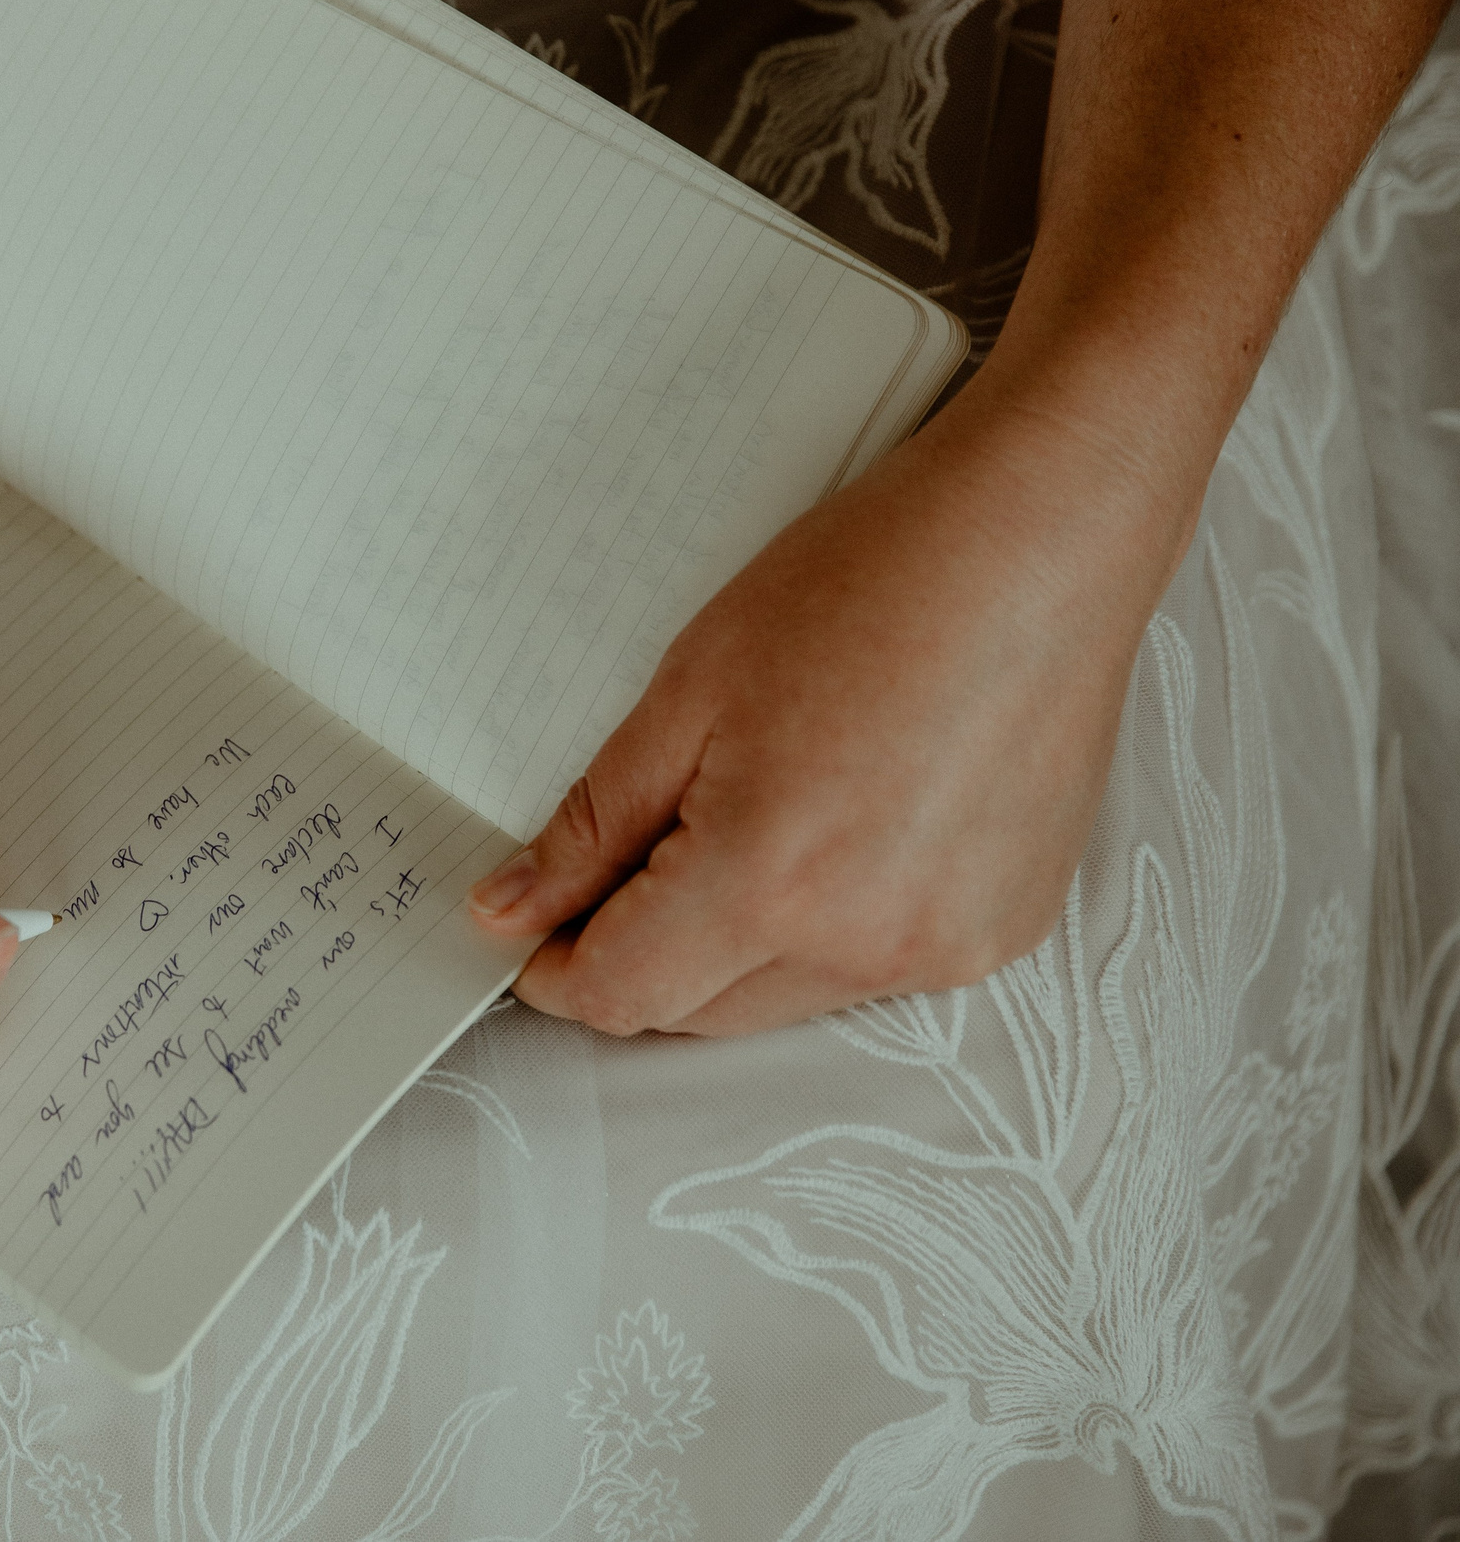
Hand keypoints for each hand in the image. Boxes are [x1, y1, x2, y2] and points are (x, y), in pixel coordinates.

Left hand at [468, 358, 1196, 1035]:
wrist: (1040, 538)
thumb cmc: (870, 585)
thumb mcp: (688, 693)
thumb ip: (593, 825)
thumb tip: (510, 911)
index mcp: (768, 882)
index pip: (621, 994)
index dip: (555, 972)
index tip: (528, 934)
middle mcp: (864, 943)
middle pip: (696, 1010)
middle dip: (640, 955)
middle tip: (624, 857)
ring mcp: (946, 948)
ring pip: (783, 998)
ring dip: (735, 945)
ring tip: (755, 812)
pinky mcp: (1003, 932)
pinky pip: (872, 969)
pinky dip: (828, 926)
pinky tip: (841, 824)